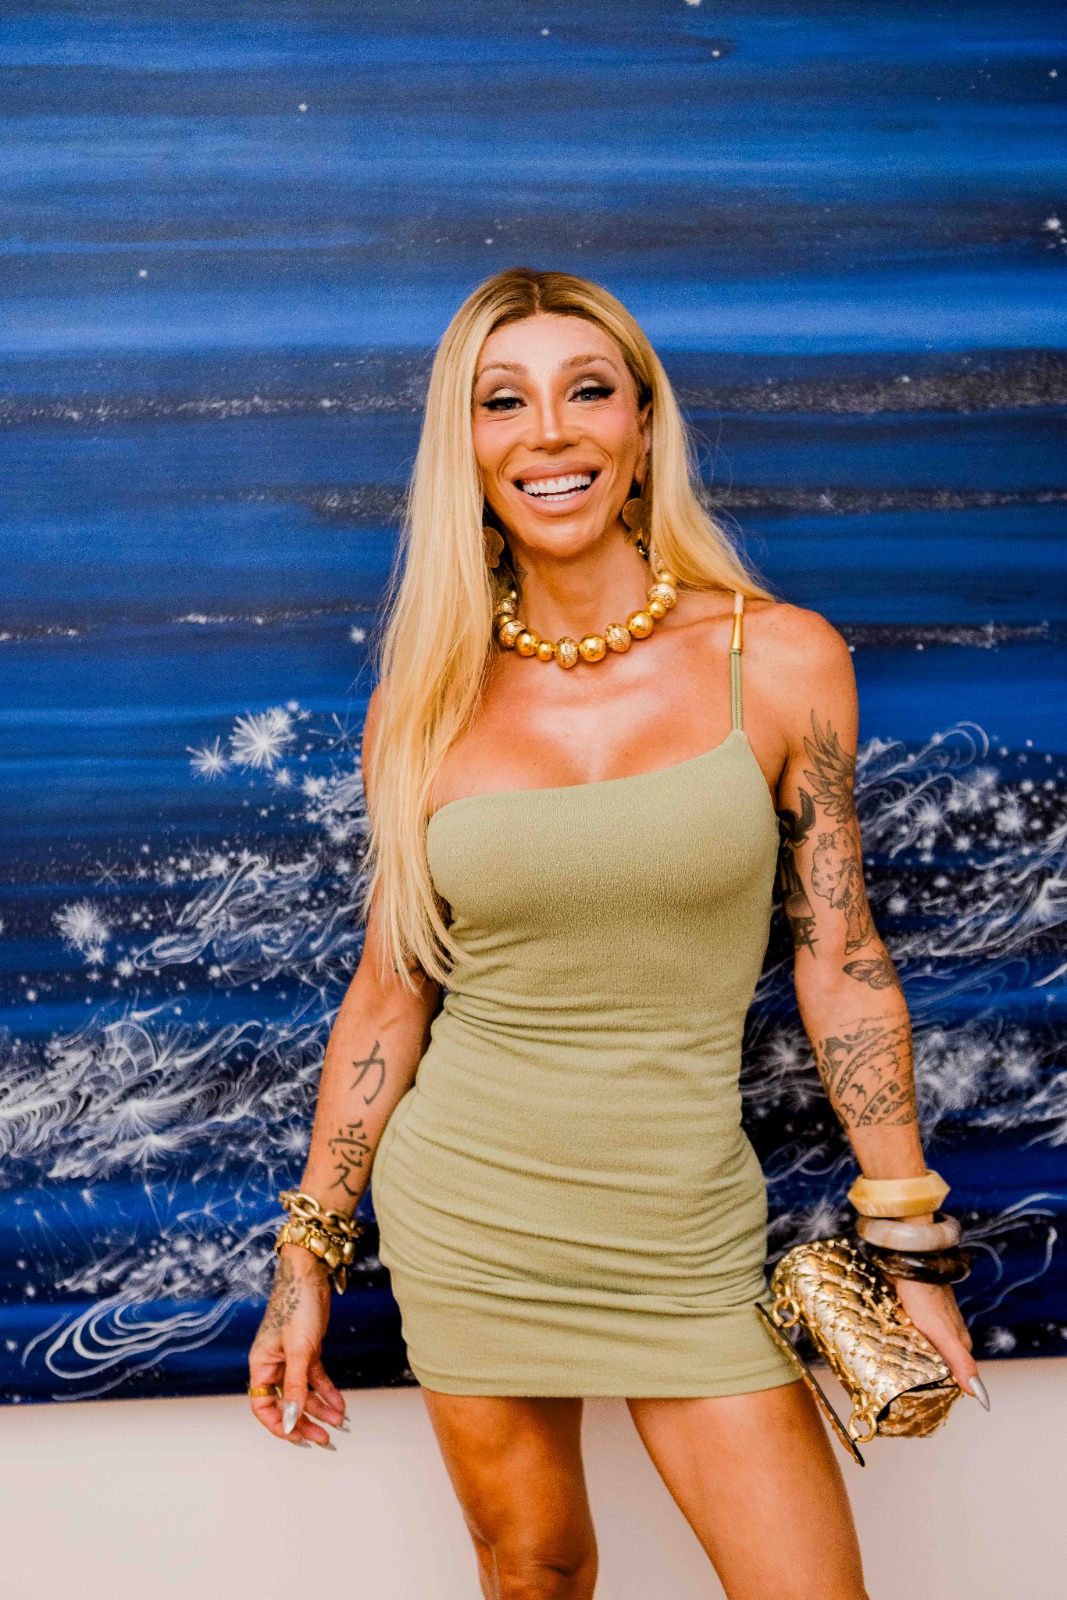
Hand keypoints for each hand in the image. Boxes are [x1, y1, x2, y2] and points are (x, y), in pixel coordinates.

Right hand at [248, 1246, 348, 1446]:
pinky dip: (328, 1391)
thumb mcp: (298, 1351)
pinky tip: (340, 1404)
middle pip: (286, 1403)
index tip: (298, 1438)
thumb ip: (294, 1388)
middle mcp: (273, 1364)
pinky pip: (316, 1378)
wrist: (309, 1274)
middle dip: (304, 1421)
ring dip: (320, 1408)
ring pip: (303, 1392)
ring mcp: (291, 1357)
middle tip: (324, 1438)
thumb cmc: (297, 1306)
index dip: (278, 1425)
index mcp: (261, 1365)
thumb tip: (290, 1420)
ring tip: (339, 1422)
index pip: (263, 1406)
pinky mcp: (308, 1350)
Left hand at [890, 1277, 989, 1408]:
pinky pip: (905, 1332)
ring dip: (904, 1356)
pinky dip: (896, 1339)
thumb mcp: (943, 1334)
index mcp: (959, 1342)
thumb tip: (980, 1396)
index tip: (918, 1400)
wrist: (906, 1260)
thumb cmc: (925, 1294)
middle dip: (918, 1373)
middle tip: (897, 1385)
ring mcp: (927, 1321)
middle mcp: (946, 1333)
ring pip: (917, 1347)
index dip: (937, 1388)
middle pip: (934, 1362)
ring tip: (887, 1368)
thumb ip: (960, 1362)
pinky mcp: (911, 1310)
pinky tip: (884, 1345)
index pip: (952, 1375)